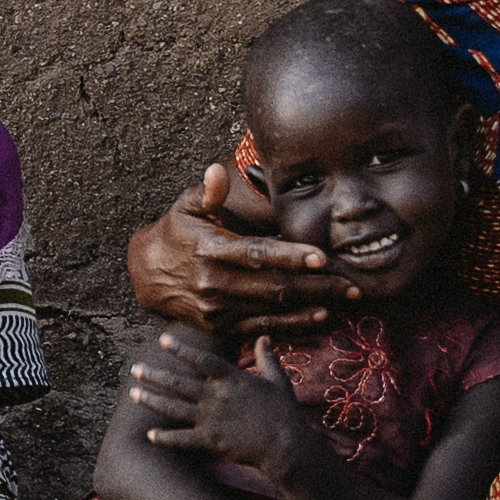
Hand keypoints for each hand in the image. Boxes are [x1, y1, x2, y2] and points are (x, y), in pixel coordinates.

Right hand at [123, 162, 342, 339]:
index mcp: (211, 249)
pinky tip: (321, 316)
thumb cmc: (177, 234)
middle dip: (318, 285)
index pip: (256, 254)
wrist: (147, 276)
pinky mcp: (221, 326)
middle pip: (275, 285)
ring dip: (313, 304)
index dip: (290, 256)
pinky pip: (264, 327)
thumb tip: (217, 171)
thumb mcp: (186, 208)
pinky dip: (294, 323)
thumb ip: (208, 193)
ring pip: (274, 308)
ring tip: (346, 298)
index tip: (322, 256)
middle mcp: (215, 282)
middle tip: (353, 283)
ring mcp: (218, 309)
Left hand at [131, 332, 313, 492]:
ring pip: (174, 408)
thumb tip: (264, 337)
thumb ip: (266, 357)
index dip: (182, 349)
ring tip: (133, 393)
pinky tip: (150, 434)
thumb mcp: (277, 379)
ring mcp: (211, 419)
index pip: (201, 360)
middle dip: (154, 375)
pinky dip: (165, 437)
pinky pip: (183, 439)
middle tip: (135, 369)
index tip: (163, 340)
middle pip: (179, 384)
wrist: (286, 446)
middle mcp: (217, 397)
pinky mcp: (211, 441)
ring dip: (152, 400)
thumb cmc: (284, 412)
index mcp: (232, 379)